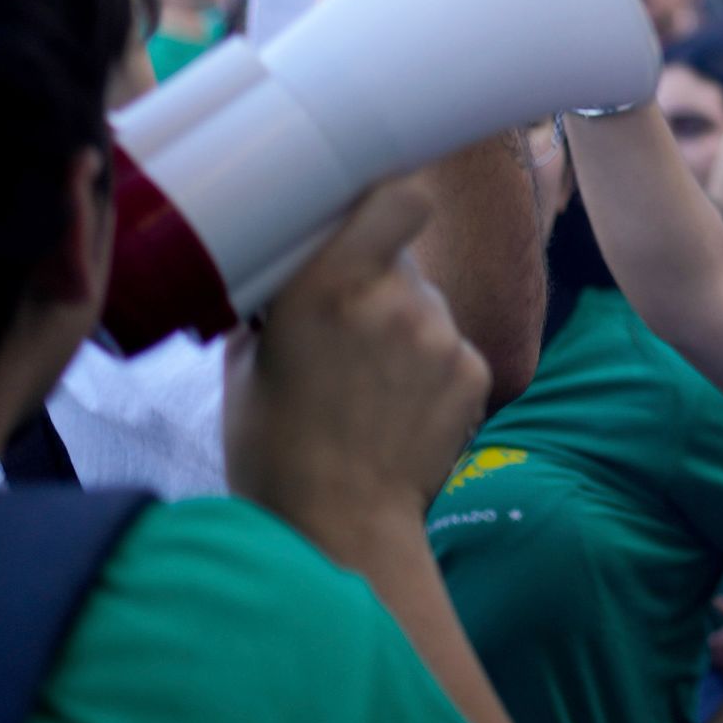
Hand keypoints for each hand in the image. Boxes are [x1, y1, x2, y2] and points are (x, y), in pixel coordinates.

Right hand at [226, 180, 491, 542]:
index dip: (388, 197)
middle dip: (379, 280)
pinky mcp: (475, 371)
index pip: (396, 195)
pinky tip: (397, 409)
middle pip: (403, 259)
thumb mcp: (246, 364)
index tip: (369, 211)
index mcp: (328, 283)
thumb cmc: (274, 449)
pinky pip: (453, 347)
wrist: (339, 526)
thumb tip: (286, 261)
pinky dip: (431, 368)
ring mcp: (443, 336)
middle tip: (347, 330)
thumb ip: (275, 299)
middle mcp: (394, 299)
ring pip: (428, 306)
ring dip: (405, 328)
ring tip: (368, 386)